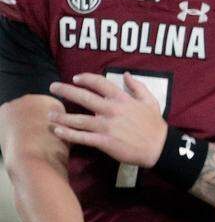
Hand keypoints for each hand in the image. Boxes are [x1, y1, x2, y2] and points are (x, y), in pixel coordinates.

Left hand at [49, 73, 166, 166]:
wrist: (158, 147)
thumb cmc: (154, 124)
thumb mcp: (151, 101)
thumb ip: (138, 86)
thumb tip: (126, 74)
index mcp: (123, 99)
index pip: (100, 84)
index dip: (86, 79)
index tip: (75, 78)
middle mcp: (112, 111)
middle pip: (84, 97)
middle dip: (66, 91)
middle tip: (53, 87)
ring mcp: (107, 127)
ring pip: (79, 119)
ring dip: (62, 116)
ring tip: (49, 114)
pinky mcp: (104, 142)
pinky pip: (82, 137)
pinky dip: (68, 134)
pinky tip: (58, 131)